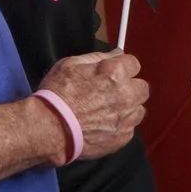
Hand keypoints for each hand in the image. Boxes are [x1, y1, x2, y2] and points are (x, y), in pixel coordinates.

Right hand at [35, 49, 149, 159]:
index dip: (123, 67)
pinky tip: (103, 125)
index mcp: (116, 73)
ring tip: (107, 112)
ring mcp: (126, 118)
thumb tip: (116, 54)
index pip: (134, 64)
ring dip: (127, 108)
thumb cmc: (56, 95)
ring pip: (138, 110)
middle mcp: (126, 95)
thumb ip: (98, 57)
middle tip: (111, 93)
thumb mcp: (70, 64)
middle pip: (142, 88)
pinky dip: (120, 126)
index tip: (115, 73)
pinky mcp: (123, 137)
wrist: (49, 129)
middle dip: (129, 88)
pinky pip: (130, 128)